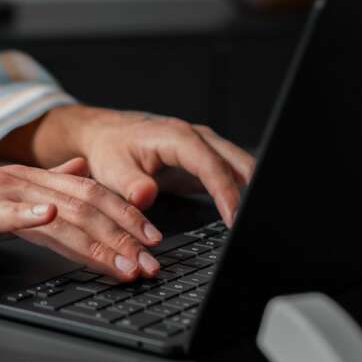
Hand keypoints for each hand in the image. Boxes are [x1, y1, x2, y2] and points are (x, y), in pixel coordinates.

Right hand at [0, 158, 166, 281]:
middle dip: (124, 235)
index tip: (155, 241)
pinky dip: (29, 215)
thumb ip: (41, 183)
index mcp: (26, 180)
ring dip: (95, 240)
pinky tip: (50, 219)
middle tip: (153, 262)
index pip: (89, 195)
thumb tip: (78, 170)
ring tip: (124, 262)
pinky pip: (3, 213)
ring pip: (56, 215)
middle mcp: (15, 183)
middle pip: (83, 206)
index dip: (126, 216)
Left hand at [70, 109, 255, 224]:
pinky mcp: (205, 161)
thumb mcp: (111, 167)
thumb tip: (145, 196)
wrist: (106, 135)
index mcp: (177, 137)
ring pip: (240, 167)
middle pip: (237, 162)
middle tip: (255, 226)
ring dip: (252, 192)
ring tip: (256, 223)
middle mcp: (197, 138)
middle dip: (252, 192)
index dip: (226, 192)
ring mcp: (204, 148)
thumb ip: (129, 184)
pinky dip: (243, 192)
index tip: (235, 219)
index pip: (211, 165)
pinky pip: (231, 175)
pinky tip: (245, 215)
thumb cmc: (110, 149)